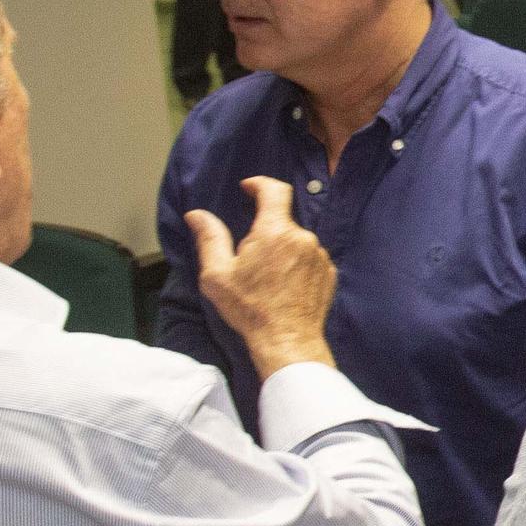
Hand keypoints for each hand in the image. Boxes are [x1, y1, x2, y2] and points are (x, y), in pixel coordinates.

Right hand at [186, 176, 336, 379]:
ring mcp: (320, 255)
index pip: (274, 190)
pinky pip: (310, 258)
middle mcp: (302, 238)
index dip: (259, 184)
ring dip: (281, 250)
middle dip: (264, 231)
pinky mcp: (329, 272)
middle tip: (249, 258)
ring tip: (268, 278)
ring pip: (296, 241)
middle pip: (281, 220)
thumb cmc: (251, 309)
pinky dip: (296, 264)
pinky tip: (284, 286)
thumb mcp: (218, 274)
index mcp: (274, 232)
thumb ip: (209, 238)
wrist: (287, 341)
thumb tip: (197, 215)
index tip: (249, 189)